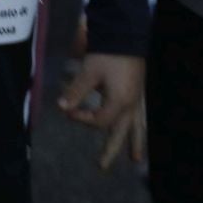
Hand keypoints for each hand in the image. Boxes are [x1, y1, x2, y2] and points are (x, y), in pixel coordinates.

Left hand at [58, 52, 146, 169]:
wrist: (127, 34)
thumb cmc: (108, 52)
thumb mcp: (89, 72)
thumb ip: (76, 91)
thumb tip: (60, 108)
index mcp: (120, 101)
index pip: (98, 121)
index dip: (82, 119)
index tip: (69, 110)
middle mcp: (132, 104)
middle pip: (121, 133)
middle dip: (111, 150)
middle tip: (101, 168)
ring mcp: (138, 99)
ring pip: (138, 127)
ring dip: (135, 142)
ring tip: (136, 159)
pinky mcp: (139, 92)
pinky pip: (142, 116)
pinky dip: (140, 127)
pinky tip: (138, 131)